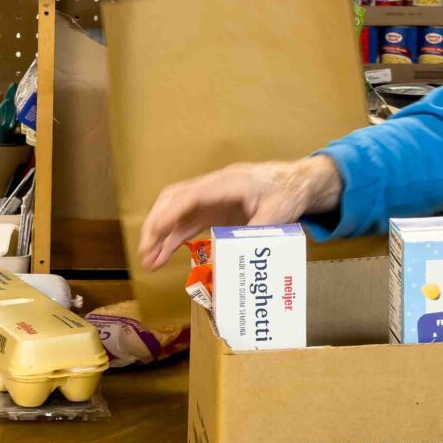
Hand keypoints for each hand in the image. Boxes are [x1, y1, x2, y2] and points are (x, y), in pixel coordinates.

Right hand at [139, 157, 341, 269]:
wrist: (297, 181)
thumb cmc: (288, 193)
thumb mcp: (278, 215)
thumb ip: (256, 233)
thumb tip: (233, 257)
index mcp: (227, 184)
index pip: (190, 196)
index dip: (170, 214)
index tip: (154, 233)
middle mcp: (212, 188)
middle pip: (174, 200)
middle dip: (156, 226)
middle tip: (146, 254)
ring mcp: (210, 198)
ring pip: (176, 212)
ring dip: (161, 235)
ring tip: (149, 262)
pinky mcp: (213, 209)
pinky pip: (187, 221)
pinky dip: (174, 237)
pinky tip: (164, 255)